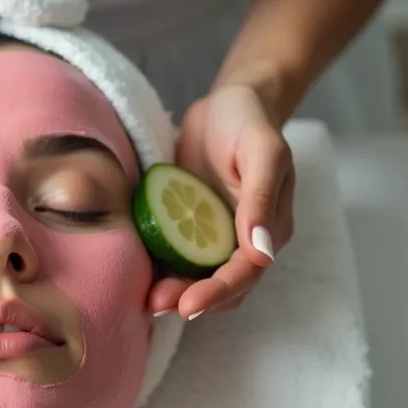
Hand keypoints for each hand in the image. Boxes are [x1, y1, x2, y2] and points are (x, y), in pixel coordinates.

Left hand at [150, 84, 294, 319]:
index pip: (245, 273)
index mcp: (269, 229)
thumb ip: (261, 199)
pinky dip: (161, 270)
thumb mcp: (264, 151)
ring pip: (197, 277)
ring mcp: (214, 235)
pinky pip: (176, 255)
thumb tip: (261, 252)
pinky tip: (139, 277)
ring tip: (147, 301)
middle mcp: (242, 241)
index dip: (218, 292)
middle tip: (157, 306)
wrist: (229, 102)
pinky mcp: (188, 226)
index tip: (189, 306)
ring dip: (175, 292)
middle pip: (221, 286)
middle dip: (192, 300)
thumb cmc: (249, 122)